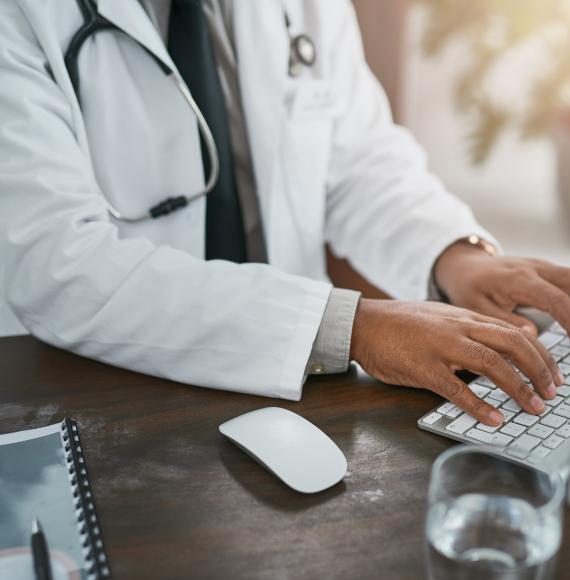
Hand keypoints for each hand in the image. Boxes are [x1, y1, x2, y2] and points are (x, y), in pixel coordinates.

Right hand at [350, 299, 561, 425]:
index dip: (541, 354)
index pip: (515, 332)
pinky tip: (494, 420)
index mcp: (464, 317)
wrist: (363, 323)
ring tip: (533, 408)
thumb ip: (466, 330)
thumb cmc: (399, 323)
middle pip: (513, 345)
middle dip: (539, 371)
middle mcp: (459, 328)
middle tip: (551, 394)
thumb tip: (494, 349)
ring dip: (518, 388)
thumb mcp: (439, 318)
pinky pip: (457, 389)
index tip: (553, 374)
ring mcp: (441, 347)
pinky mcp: (423, 368)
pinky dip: (479, 406)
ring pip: (492, 364)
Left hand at [435, 242, 569, 336]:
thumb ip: (505, 321)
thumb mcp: (477, 307)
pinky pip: (569, 281)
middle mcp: (536, 269)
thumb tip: (531, 334)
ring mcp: (544, 267)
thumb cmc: (469, 287)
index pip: (555, 300)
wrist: (466, 266)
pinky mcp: (547, 271)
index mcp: (518, 279)